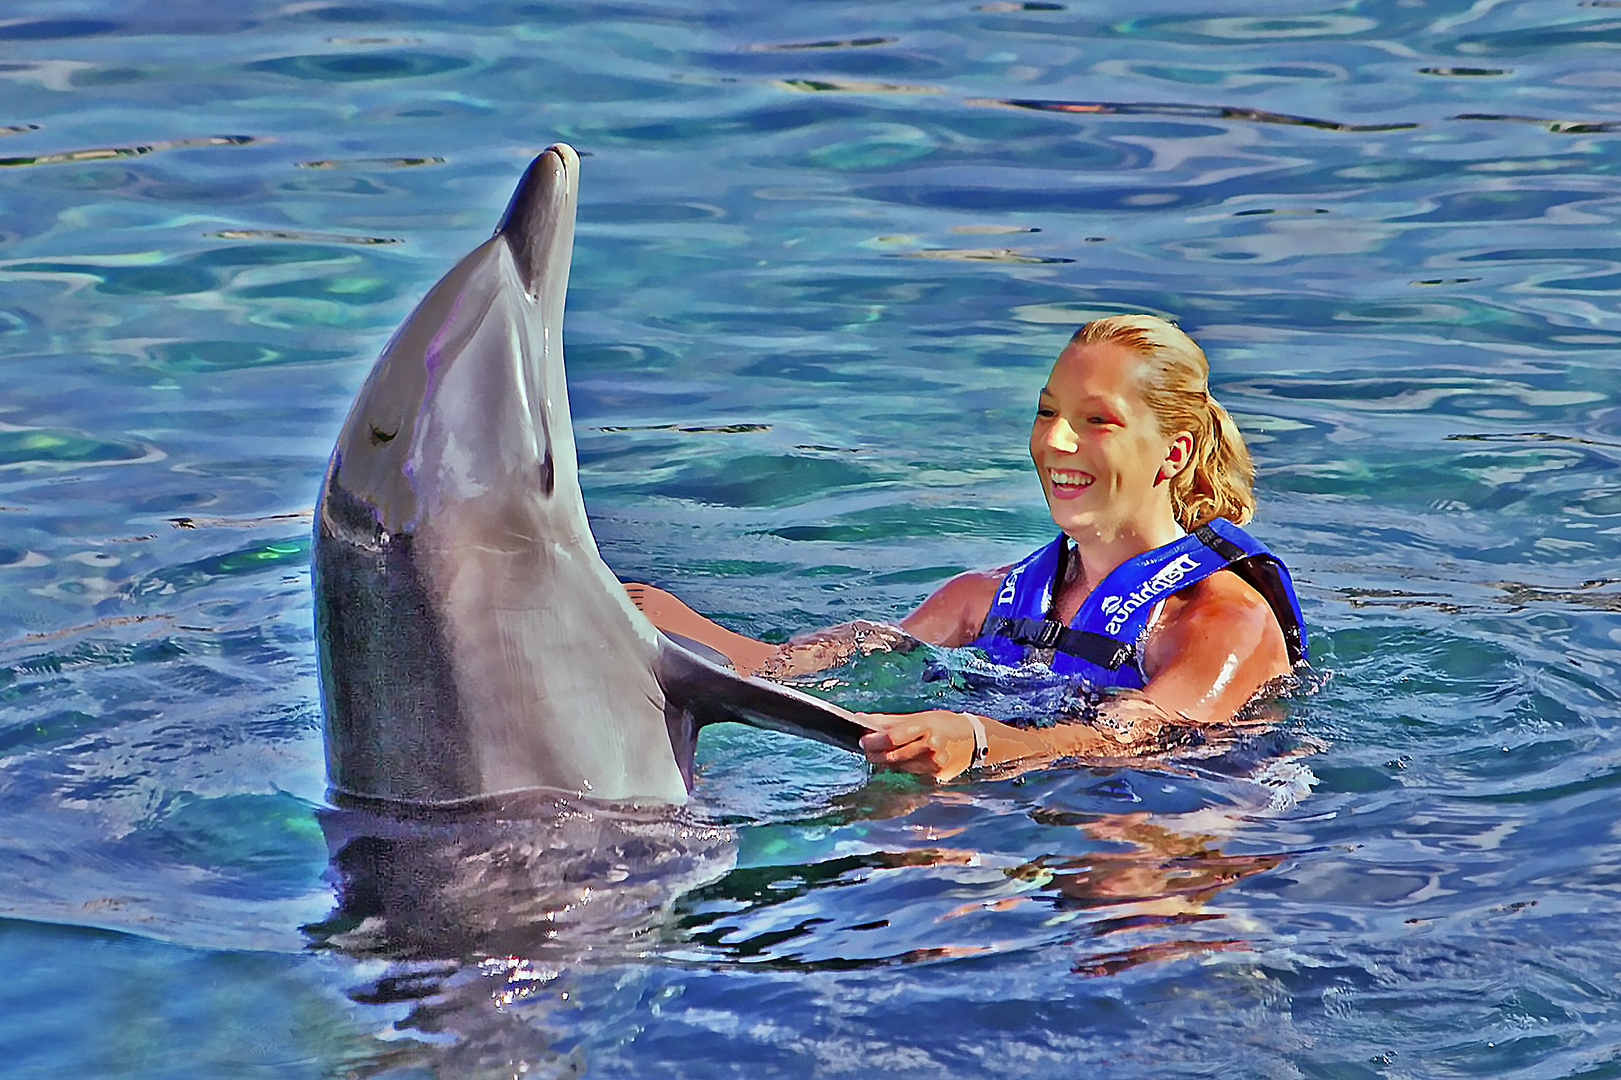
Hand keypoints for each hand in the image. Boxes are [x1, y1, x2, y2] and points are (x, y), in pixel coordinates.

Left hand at [859, 710, 984, 781]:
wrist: (976, 739)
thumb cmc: (944, 724)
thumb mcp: (922, 717)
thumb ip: (891, 720)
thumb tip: (862, 718)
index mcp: (926, 726)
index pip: (893, 736)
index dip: (874, 740)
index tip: (862, 740)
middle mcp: (931, 746)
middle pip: (894, 755)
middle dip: (876, 754)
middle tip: (866, 750)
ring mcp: (935, 763)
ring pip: (901, 766)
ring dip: (887, 761)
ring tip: (879, 755)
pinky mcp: (938, 776)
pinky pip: (912, 773)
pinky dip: (902, 767)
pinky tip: (898, 762)